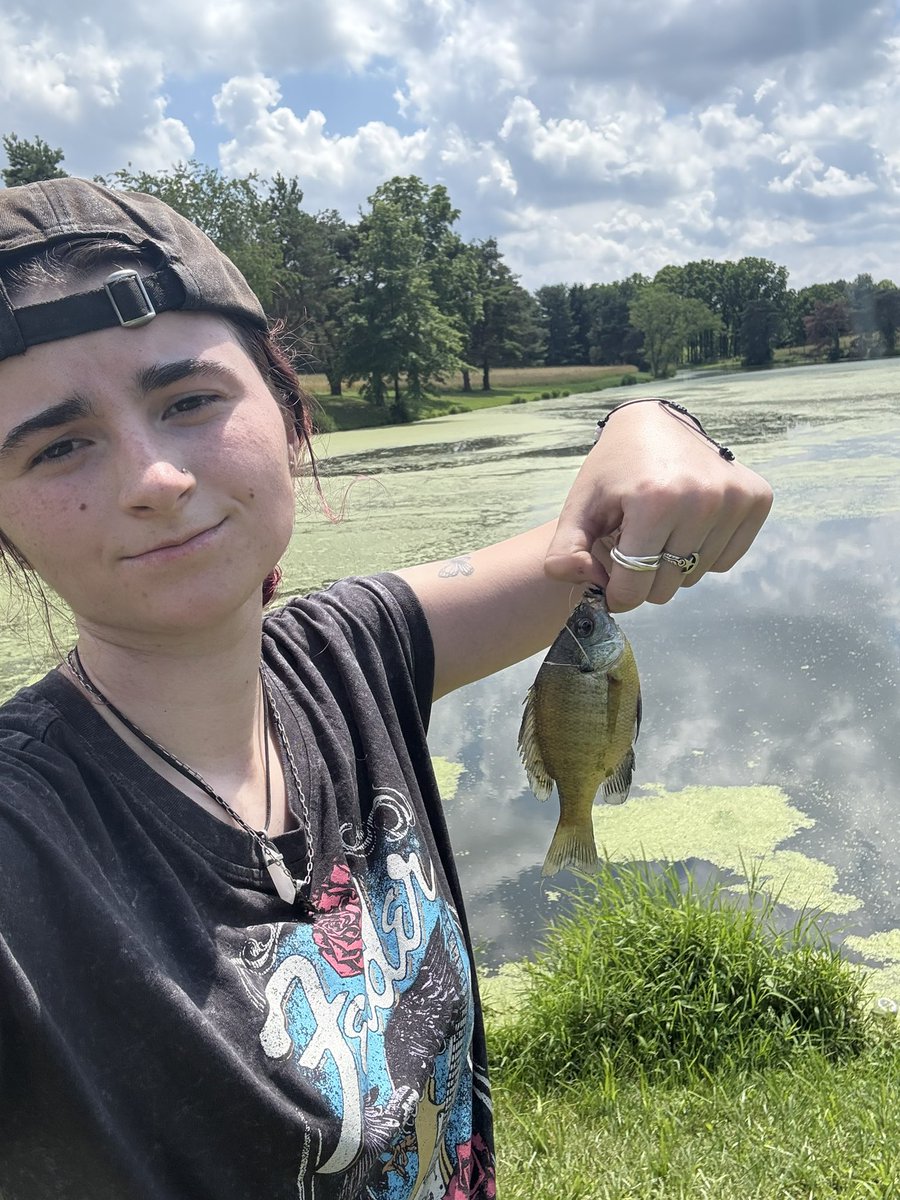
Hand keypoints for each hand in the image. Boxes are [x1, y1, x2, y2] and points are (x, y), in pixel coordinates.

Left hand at [543, 400, 772, 611]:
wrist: (656, 422)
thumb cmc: (614, 468)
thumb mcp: (580, 505)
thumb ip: (564, 551)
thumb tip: (576, 580)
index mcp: (654, 501)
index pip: (635, 584)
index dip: (617, 594)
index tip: (610, 585)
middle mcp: (702, 500)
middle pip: (666, 585)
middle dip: (643, 580)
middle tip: (633, 550)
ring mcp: (734, 499)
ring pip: (694, 576)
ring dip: (671, 568)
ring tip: (657, 535)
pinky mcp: (756, 499)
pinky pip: (724, 561)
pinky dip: (701, 555)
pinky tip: (685, 528)